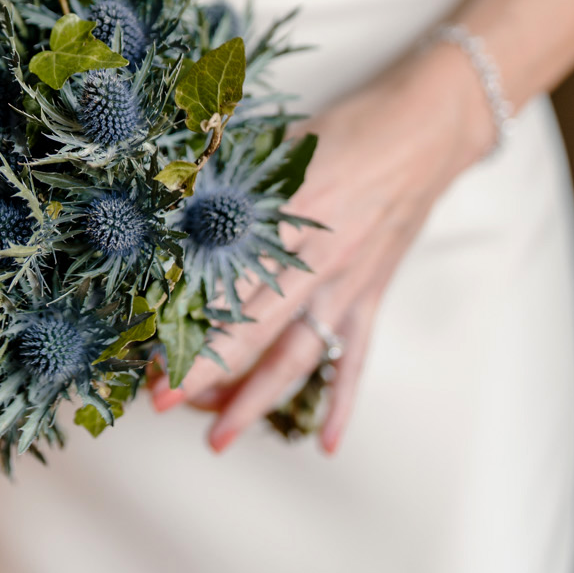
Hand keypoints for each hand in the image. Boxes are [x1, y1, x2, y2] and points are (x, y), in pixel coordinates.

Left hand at [149, 40, 496, 454]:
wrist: (430, 129)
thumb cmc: (352, 127)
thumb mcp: (283, 146)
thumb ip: (232, 179)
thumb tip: (173, 205)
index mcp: (289, 215)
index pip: (226, 278)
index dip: (182, 312)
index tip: (143, 339)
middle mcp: (319, 260)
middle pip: (253, 327)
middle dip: (202, 369)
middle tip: (156, 400)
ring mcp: (348, 285)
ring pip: (297, 356)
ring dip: (255, 401)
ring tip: (218, 441)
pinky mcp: (371, 296)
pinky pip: (356, 360)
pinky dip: (342, 405)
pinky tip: (324, 444)